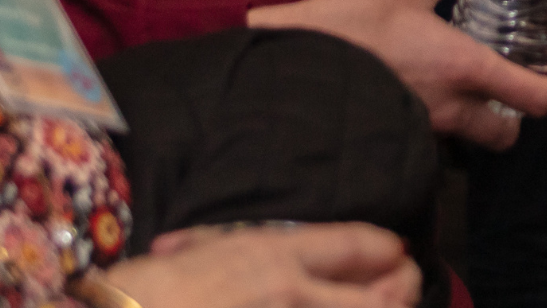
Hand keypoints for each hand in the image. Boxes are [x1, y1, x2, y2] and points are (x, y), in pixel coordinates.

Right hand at [104, 221, 419, 307]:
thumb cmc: (140, 296)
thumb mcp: (197, 255)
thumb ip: (240, 254)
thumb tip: (259, 260)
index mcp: (271, 256)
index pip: (357, 245)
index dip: (386, 249)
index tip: (397, 251)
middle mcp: (294, 295)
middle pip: (386, 293)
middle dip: (405, 286)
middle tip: (407, 282)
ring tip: (391, 303)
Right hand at [247, 0, 546, 147]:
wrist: (288, 67)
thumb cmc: (349, 26)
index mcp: (466, 69)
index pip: (534, 97)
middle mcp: (450, 109)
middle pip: (503, 135)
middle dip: (513, 122)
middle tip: (510, 94)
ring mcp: (419, 127)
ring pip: (464, 136)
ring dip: (471, 119)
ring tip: (459, 86)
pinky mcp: (392, 131)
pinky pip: (426, 132)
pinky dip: (432, 116)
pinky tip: (415, 87)